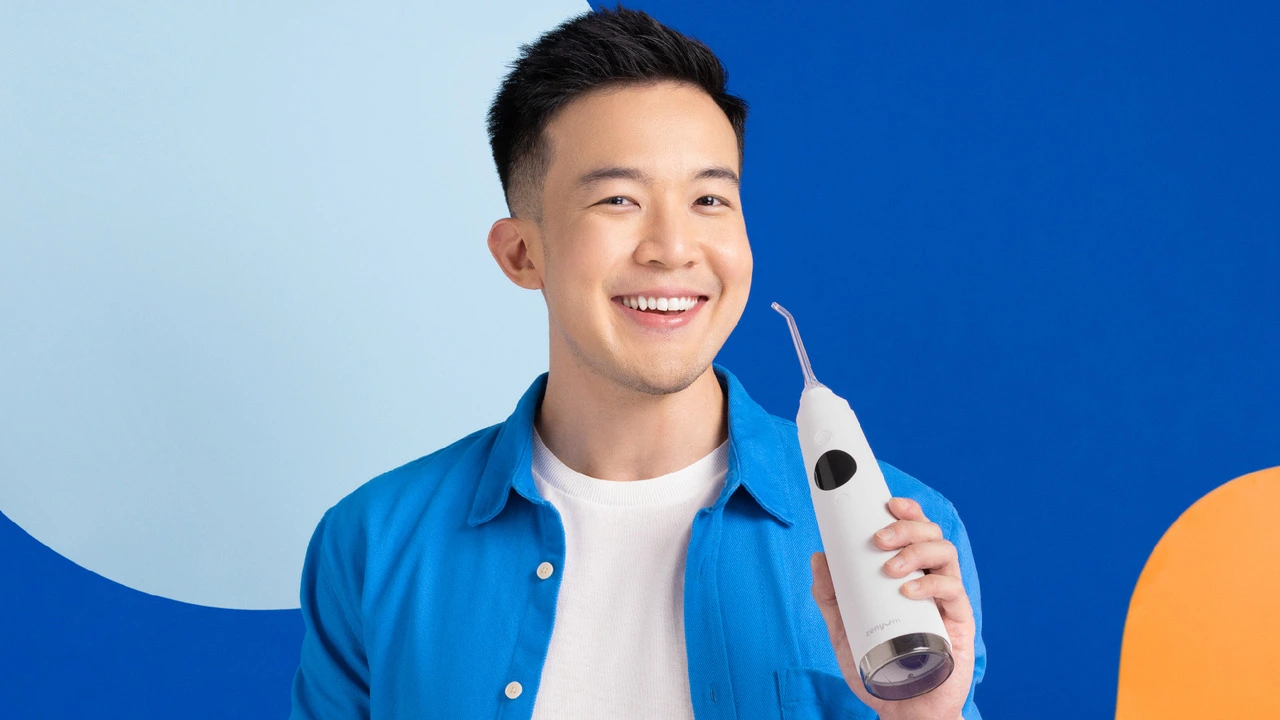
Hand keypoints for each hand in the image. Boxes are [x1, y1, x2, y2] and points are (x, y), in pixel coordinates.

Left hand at [810, 497, 975, 719]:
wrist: (901, 708)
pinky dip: (931, 584)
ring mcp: (946, 600)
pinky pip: (953, 591)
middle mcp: (930, 580)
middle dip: (906, 527)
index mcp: (908, 575)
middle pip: (931, 534)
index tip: (888, 503)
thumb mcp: (843, 628)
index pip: (914, 532)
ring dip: (917, 550)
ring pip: (945, 554)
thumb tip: (819, 556)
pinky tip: (909, 590)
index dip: (906, 511)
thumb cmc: (877, 667)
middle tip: (878, 539)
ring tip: (890, 568)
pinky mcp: (959, 622)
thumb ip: (830, 596)